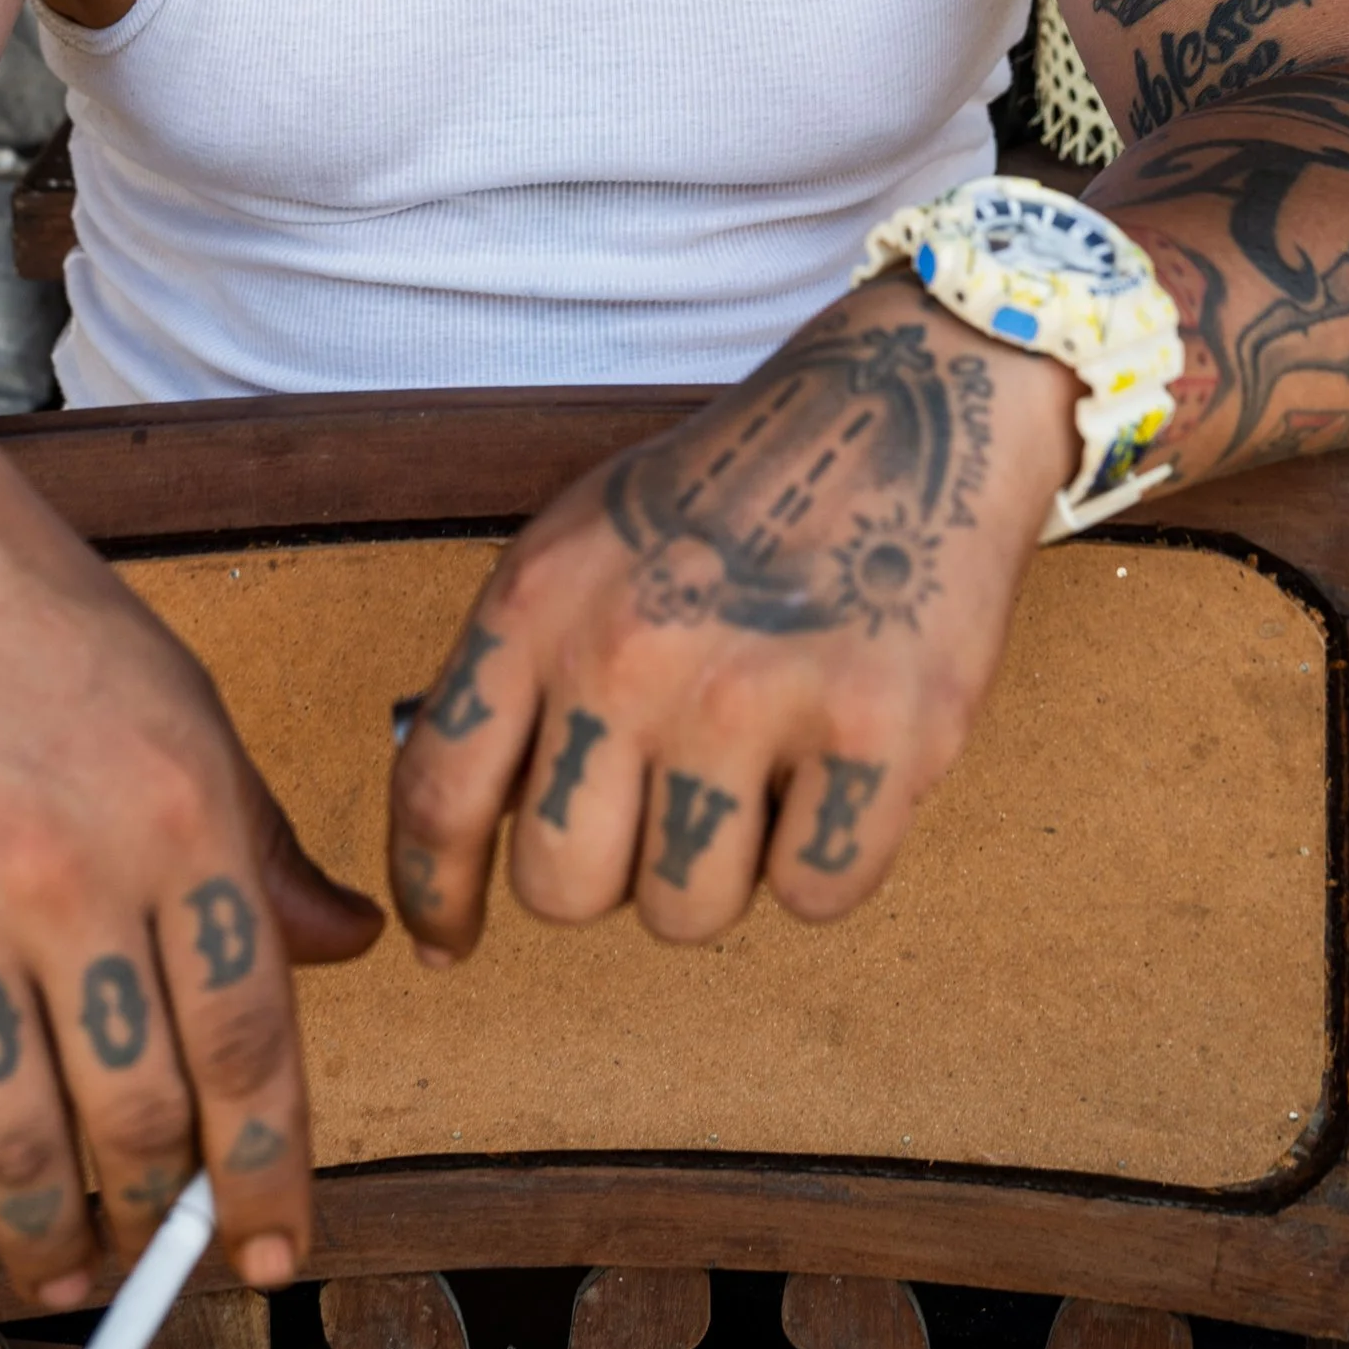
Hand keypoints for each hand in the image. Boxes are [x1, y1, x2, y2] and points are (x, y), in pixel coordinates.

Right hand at [0, 418, 381, 1314]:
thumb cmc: (40, 622)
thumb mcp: (187, 712)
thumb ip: (261, 847)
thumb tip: (349, 949)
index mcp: (182, 822)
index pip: (252, 1043)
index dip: (271, 1171)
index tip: (278, 1252)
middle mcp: (71, 877)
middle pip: (138, 1114)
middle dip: (155, 1219)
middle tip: (151, 1255)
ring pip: (12, 1140)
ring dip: (41, 1240)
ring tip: (56, 1273)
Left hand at [386, 289, 1074, 956]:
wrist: (914, 404)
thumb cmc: (741, 490)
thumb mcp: (586, 541)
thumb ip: (521, 670)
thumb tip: (466, 826)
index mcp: (542, 604)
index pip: (438, 792)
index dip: (433, 892)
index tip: (447, 943)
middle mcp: (628, 656)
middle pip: (563, 887)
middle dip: (612, 871)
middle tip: (667, 802)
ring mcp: (752, 700)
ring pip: (688, 911)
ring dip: (726, 866)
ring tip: (762, 765)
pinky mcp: (873, 736)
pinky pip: (816, 896)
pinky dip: (830, 856)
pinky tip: (839, 767)